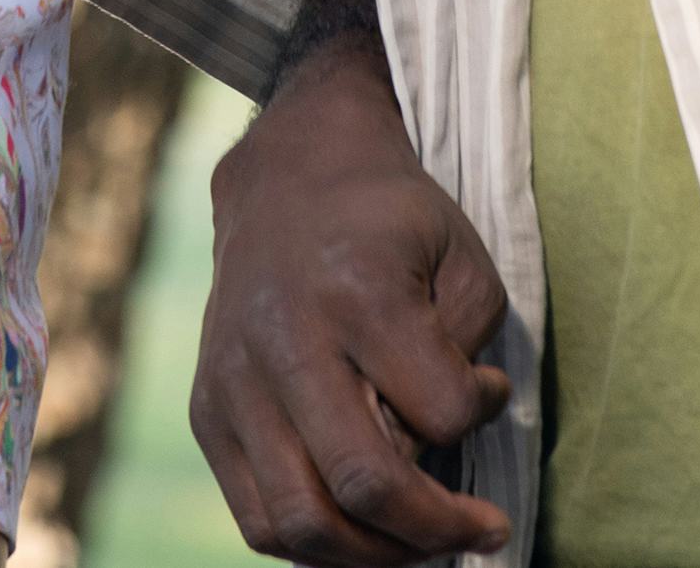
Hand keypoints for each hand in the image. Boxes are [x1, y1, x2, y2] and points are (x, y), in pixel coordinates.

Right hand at [191, 36, 512, 562]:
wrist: (287, 170)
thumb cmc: (389, 217)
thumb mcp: (458, 249)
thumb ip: (469, 344)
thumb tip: (453, 436)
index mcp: (358, 290)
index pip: (441, 409)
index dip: (484, 413)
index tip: (493, 392)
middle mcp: (285, 339)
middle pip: (362, 486)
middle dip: (434, 532)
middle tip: (479, 533)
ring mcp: (234, 379)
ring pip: (300, 523)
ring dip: (374, 556)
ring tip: (418, 544)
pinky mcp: (207, 408)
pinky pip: (257, 518)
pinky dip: (314, 545)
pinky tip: (360, 531)